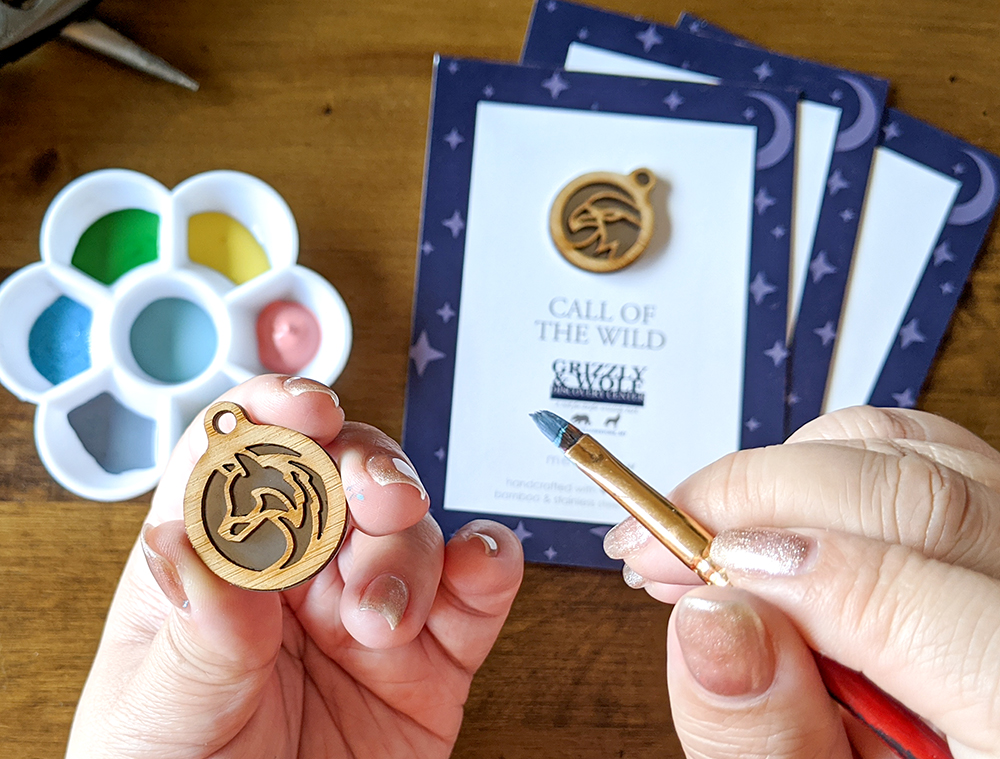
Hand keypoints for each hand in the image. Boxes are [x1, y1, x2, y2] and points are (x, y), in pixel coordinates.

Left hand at [66, 375, 522, 757]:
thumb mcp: (160, 719)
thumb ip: (192, 636)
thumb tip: (182, 541)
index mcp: (216, 568)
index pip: (240, 457)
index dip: (277, 413)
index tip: (308, 411)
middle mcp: (297, 575)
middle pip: (342, 473)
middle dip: (369, 467)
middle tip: (380, 497)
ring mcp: (369, 609)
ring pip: (412, 527)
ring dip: (412, 548)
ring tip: (385, 619)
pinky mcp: (433, 658)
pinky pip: (476, 590)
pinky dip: (491, 562)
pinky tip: (478, 570)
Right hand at [603, 406, 999, 758]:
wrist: (956, 753)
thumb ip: (772, 739)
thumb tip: (707, 624)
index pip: (911, 599)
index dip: (782, 573)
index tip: (685, 575)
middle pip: (914, 493)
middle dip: (759, 497)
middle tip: (664, 540)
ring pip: (917, 449)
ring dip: (789, 473)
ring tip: (714, 532)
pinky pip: (925, 450)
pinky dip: (831, 462)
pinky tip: (777, 515)